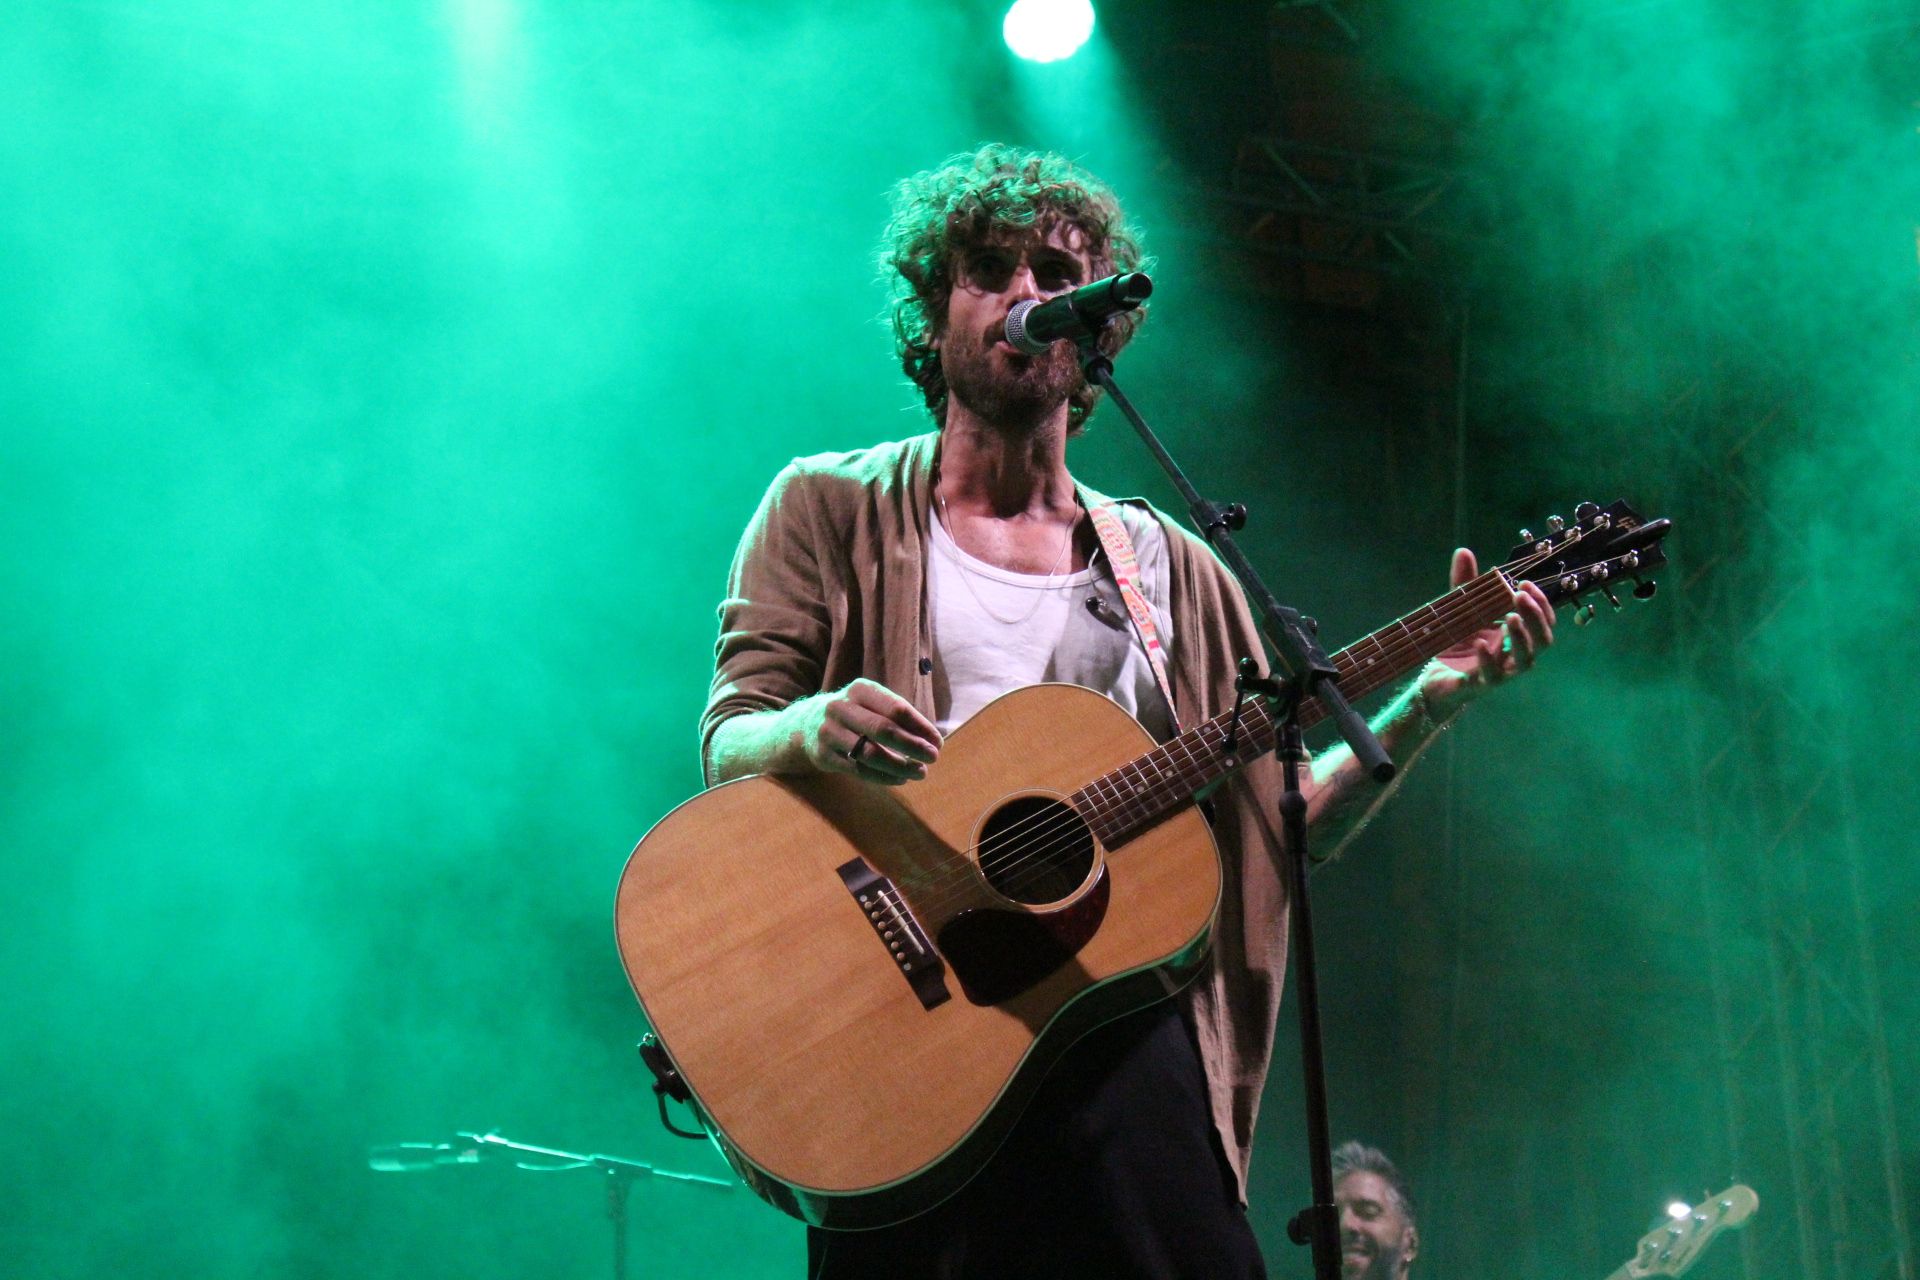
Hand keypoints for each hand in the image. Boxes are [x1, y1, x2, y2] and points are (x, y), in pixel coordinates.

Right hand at [792, 678, 941, 784]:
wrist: (806, 724)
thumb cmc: (854, 714)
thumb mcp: (871, 703)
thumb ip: (899, 717)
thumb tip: (933, 740)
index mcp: (860, 690)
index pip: (896, 708)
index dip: (920, 727)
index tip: (937, 742)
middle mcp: (841, 707)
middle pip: (884, 730)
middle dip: (913, 746)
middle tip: (933, 758)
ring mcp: (829, 732)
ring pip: (870, 754)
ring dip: (900, 766)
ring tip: (920, 773)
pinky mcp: (823, 755)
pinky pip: (858, 770)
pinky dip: (883, 777)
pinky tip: (900, 779)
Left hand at [1423, 548, 1554, 716]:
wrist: (1435, 677)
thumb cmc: (1457, 643)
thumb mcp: (1462, 610)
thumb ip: (1465, 583)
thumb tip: (1463, 551)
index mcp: (1516, 635)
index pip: (1543, 620)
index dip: (1540, 602)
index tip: (1524, 583)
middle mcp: (1515, 654)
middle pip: (1542, 639)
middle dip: (1536, 616)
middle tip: (1520, 596)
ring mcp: (1501, 672)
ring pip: (1525, 660)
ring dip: (1521, 638)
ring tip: (1510, 618)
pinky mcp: (1481, 685)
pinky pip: (1492, 676)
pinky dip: (1488, 659)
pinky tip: (1480, 643)